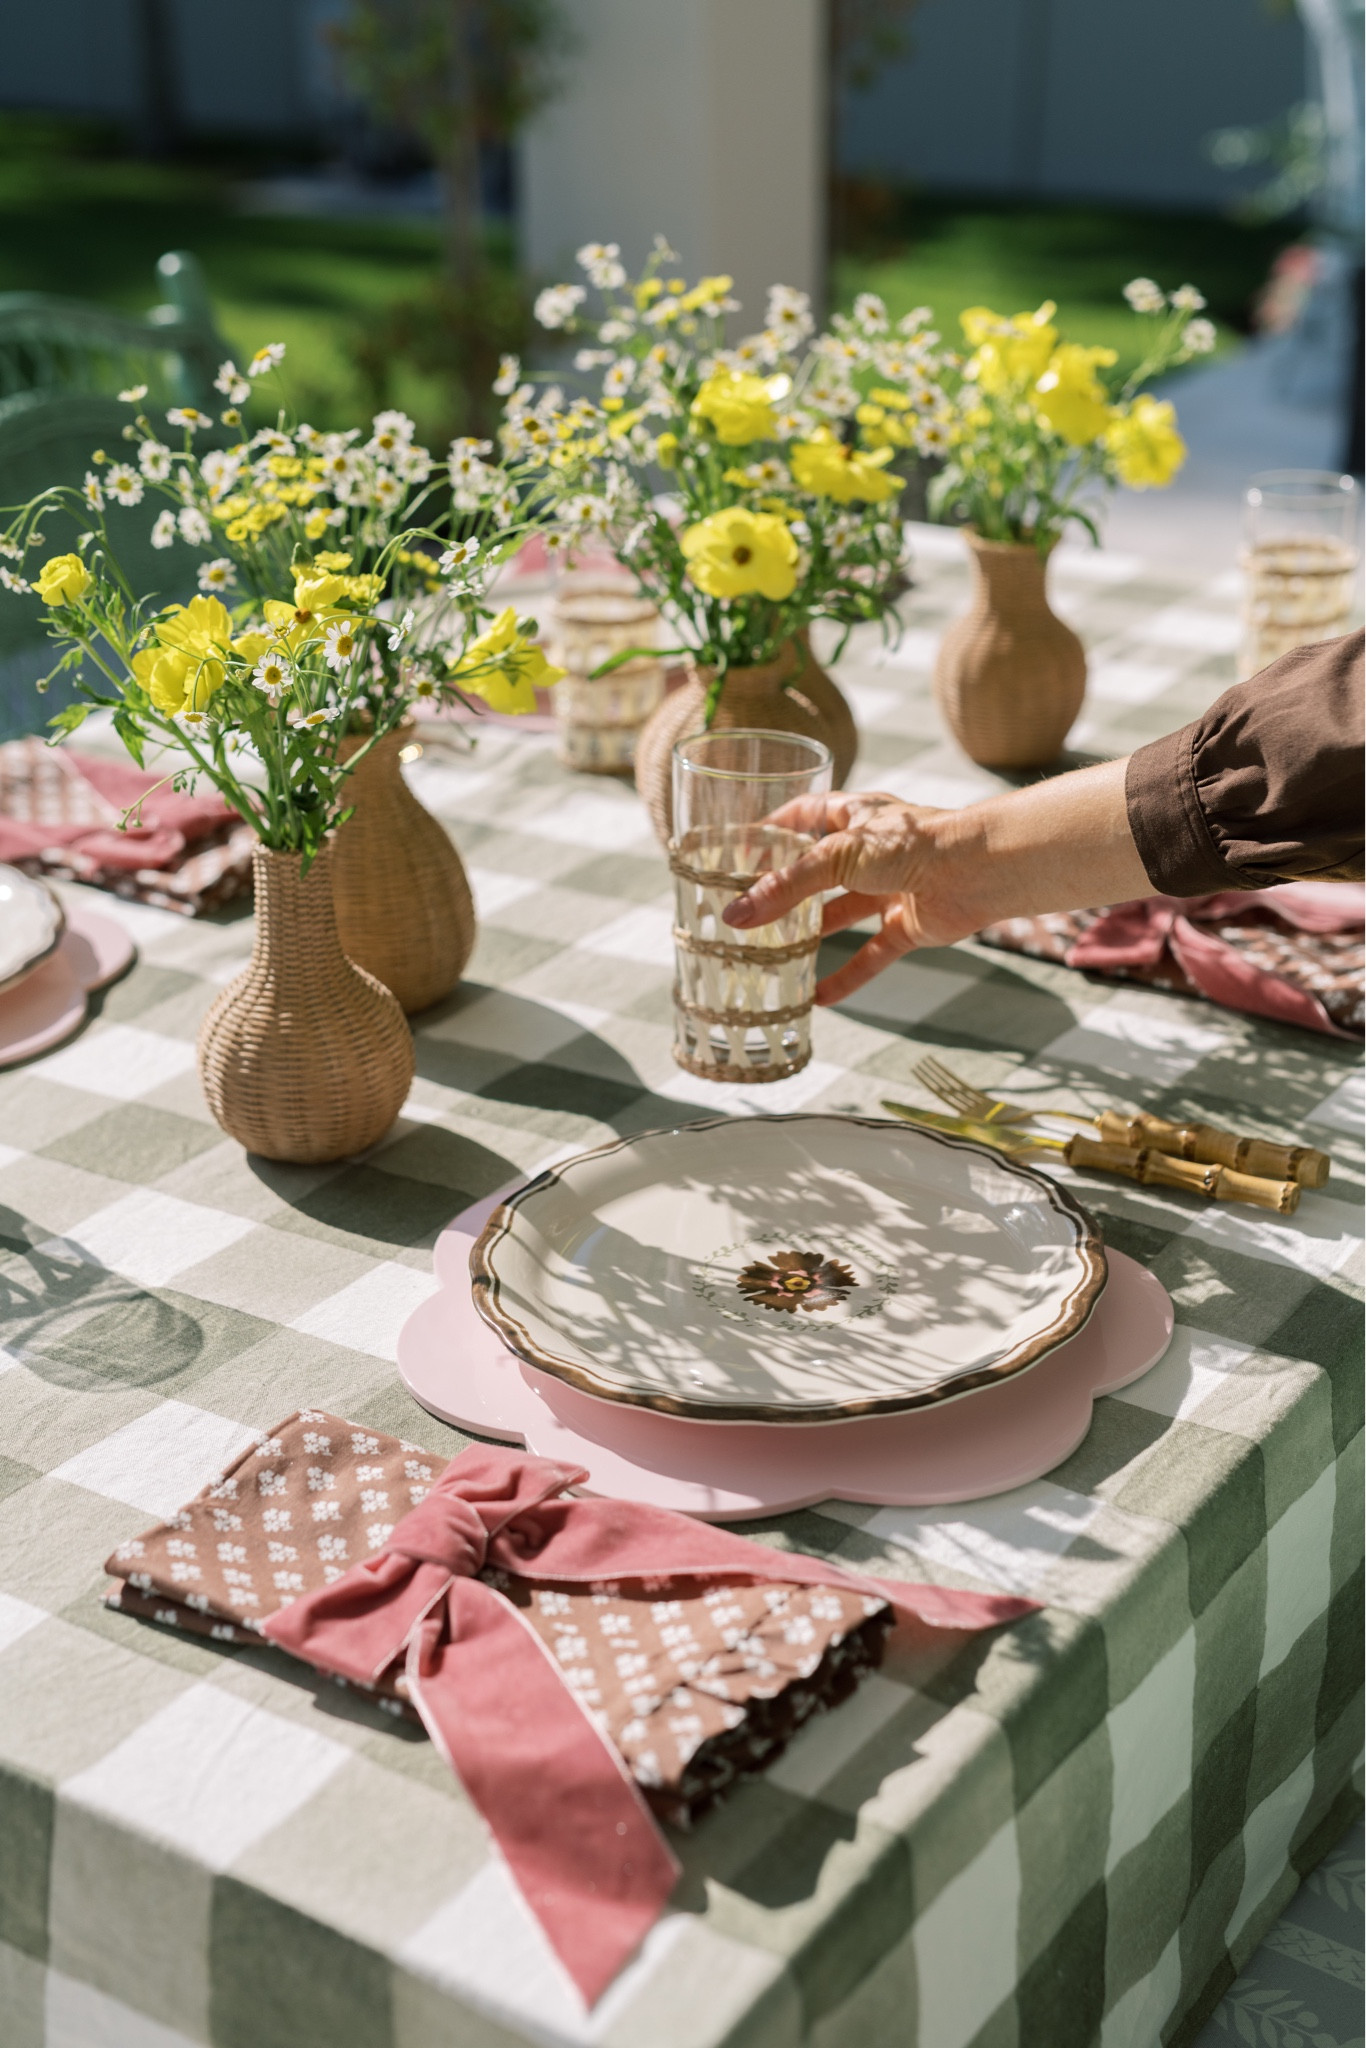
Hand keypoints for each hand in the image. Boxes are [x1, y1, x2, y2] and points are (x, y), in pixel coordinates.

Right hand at [719, 758, 1149, 1005]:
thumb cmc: (912, 843)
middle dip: (784, 891)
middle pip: (817, 871)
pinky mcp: (908, 923)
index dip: (772, 831)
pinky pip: (872, 954)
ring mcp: (889, 887)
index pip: (803, 817)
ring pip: (841, 914)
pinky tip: (819, 997)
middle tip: (745, 911)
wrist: (979, 869)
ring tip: (771, 954)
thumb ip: (787, 887)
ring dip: (811, 934)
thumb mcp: (838, 857)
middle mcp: (869, 850)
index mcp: (854, 816)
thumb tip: (734, 914)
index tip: (736, 851)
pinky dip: (848, 976)